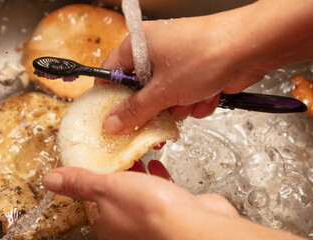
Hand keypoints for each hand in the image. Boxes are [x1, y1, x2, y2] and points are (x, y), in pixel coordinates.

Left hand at [42, 164, 238, 239]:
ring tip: (134, 156)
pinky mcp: (172, 209)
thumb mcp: (106, 188)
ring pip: (139, 191)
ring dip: (136, 173)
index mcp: (106, 221)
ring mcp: (151, 217)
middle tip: (115, 152)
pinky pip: (160, 189)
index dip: (93, 177)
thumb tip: (50, 180)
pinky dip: (156, 176)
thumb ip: (79, 183)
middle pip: (117, 193)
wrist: (193, 226)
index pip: (92, 198)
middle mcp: (127, 223)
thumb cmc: (151, 213)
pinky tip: (157, 165)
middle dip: (116, 172)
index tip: (94, 159)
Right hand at [99, 0, 312, 133]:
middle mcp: (154, 52)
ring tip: (190, 100)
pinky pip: (183, 96)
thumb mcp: (163, 89)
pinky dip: (194, 101)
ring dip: (176, 107)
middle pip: (138, 91)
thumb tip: (111, 124)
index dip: (108, 98)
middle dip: (151, 109)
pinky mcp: (194, 73)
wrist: (252, 47)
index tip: (109, 120)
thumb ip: (135, 110)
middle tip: (153, 124)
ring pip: (162, 98)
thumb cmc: (205, 55)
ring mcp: (176, 62)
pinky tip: (207, 95)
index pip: (109, 74)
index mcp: (138, 45)